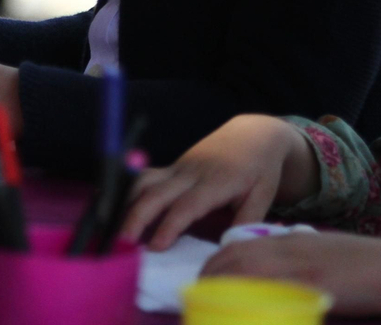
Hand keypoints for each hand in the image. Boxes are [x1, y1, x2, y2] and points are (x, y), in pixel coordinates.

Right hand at [120, 115, 317, 249]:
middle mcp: (190, 173)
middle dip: (136, 217)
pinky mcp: (172, 167)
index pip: (187, 206)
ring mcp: (178, 167)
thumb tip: (232, 246)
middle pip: (155, 193)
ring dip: (127, 204)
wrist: (251, 134)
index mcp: (215, 182)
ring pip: (144, 181)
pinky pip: (146, 178)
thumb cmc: (260, 168)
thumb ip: (248, 220)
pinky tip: (122, 211)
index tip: (156, 246)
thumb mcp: (263, 195)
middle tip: (123, 242)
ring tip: (117, 229)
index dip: (170, 226)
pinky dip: (130, 193)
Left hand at [203, 232, 380, 319]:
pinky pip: (271, 294)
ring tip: (208, 307)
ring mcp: (298, 266)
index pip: (237, 248)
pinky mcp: (311, 286)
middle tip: (196, 298)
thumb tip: (275, 291)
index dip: (215, 264)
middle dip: (209, 278)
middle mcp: (287, 249)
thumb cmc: (366, 267)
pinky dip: (251, 303)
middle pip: (233, 258)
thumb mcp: (323, 259)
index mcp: (289, 242)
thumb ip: (296, 269)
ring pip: (245, 273)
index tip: (203, 281)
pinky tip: (244, 314)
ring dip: (221, 290)